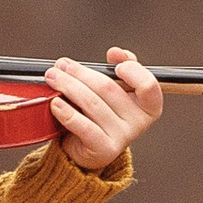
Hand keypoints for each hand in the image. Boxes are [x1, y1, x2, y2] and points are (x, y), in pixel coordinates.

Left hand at [48, 45, 163, 171]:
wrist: (89, 148)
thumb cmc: (104, 112)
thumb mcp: (117, 88)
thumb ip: (122, 66)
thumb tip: (116, 52)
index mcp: (148, 105)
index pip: (148, 85)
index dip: (133, 72)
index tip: (115, 66)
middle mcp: (139, 122)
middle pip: (109, 89)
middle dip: (81, 73)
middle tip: (62, 66)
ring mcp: (122, 137)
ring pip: (92, 104)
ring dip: (68, 86)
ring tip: (53, 77)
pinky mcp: (103, 149)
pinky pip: (84, 127)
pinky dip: (67, 112)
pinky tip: (56, 103)